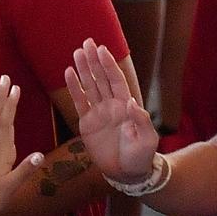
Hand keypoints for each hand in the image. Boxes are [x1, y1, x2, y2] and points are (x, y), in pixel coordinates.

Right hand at [64, 39, 157, 182]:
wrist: (127, 173)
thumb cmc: (141, 156)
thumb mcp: (148, 140)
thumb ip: (142, 121)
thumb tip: (132, 102)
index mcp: (126, 106)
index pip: (116, 80)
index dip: (109, 65)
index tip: (102, 50)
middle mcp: (111, 105)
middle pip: (101, 78)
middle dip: (94, 60)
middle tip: (87, 42)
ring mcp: (98, 113)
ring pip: (89, 86)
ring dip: (83, 69)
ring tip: (76, 52)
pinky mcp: (87, 123)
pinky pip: (79, 102)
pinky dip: (74, 88)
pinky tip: (68, 73)